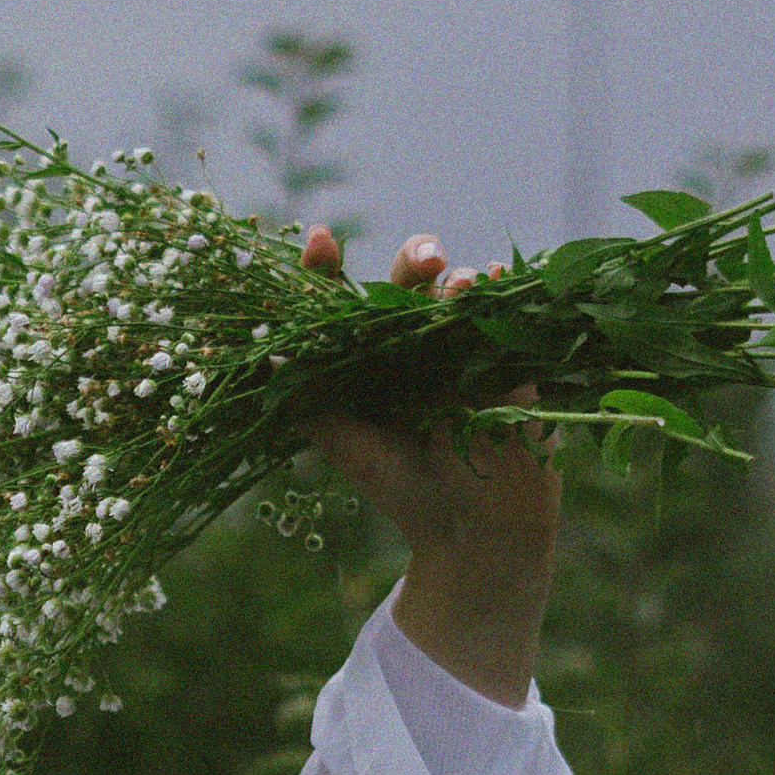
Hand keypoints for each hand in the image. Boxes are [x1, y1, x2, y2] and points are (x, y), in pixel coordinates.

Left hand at [296, 224, 560, 559]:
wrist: (470, 533)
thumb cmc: (401, 489)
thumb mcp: (348, 446)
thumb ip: (311, 403)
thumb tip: (263, 362)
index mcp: (371, 356)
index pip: (345, 301)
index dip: (328, 270)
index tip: (320, 241)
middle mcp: (417, 342)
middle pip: (413, 281)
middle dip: (416, 259)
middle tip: (424, 261)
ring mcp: (466, 347)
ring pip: (462, 293)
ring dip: (458, 282)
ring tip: (455, 287)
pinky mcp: (511, 362)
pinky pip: (508, 319)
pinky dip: (501, 295)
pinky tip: (495, 279)